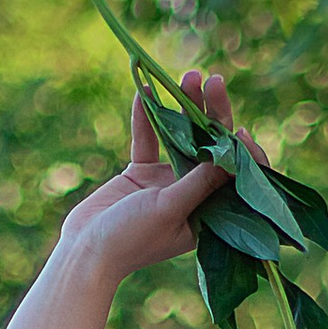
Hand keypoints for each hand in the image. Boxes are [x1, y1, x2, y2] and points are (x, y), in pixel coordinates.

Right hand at [53, 73, 241, 288]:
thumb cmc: (131, 239)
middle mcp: (194, 194)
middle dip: (214, 113)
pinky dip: (146, 116)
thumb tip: (234, 153)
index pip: (237, 176)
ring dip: (184, 106)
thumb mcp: (170, 208)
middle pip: (212, 147)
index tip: (239, 130)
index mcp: (210, 212)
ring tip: (189, 75)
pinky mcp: (141, 172)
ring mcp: (167, 181)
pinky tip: (145, 91)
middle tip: (214, 81)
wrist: (84, 253)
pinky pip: (148, 138)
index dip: (243, 152)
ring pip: (183, 136)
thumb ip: (199, 181)